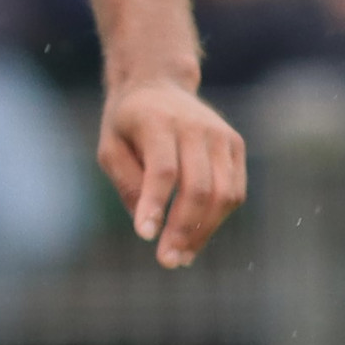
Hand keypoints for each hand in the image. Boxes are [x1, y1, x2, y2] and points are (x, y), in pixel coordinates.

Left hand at [98, 74, 244, 268]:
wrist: (159, 84)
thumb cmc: (128, 124)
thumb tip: (149, 223)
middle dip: (183, 229)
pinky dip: (217, 220)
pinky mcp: (235, 145)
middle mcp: (195, 125)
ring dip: (204, 232)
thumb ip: (127, 182)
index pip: (164, 169)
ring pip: (222, 194)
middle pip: (197, 186)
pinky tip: (195, 239)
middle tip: (166, 260)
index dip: (156, 204)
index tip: (145, 236)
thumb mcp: (110, 148)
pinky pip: (234, 192)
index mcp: (157, 121)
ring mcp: (221, 135)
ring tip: (180, 257)